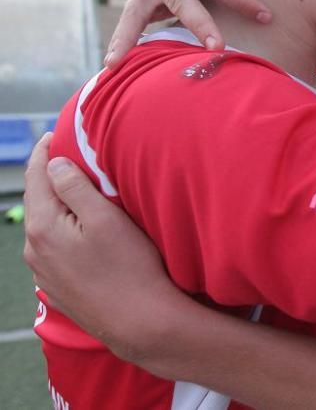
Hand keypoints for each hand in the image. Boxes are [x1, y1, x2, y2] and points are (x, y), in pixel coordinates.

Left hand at [22, 134, 176, 362]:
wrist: (138, 322)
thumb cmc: (130, 267)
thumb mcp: (106, 218)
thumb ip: (75, 187)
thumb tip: (54, 165)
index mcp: (44, 227)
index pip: (37, 178)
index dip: (45, 153)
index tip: (54, 135)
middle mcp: (35, 250)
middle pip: (37, 202)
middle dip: (48, 178)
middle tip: (64, 156)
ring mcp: (44, 273)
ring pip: (44, 228)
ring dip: (55, 206)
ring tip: (74, 191)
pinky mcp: (58, 288)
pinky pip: (52, 250)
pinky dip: (61, 232)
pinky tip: (78, 232)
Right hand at [105, 0, 269, 67]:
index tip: (265, 16)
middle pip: (180, 0)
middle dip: (200, 24)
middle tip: (218, 48)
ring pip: (140, 14)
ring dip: (137, 39)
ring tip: (119, 64)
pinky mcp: (141, 3)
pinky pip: (129, 23)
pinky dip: (121, 42)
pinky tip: (112, 65)